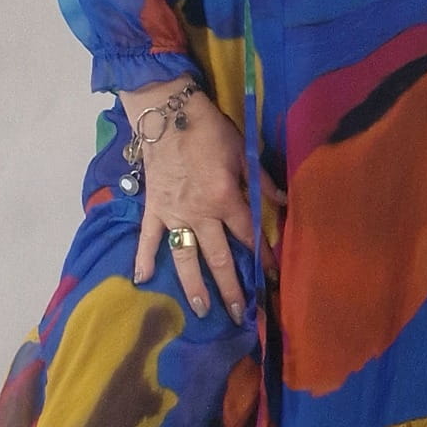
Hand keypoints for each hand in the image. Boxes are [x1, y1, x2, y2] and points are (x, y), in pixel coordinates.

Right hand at [124, 82, 286, 323]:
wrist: (167, 112)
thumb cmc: (209, 130)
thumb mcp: (242, 152)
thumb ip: (262, 182)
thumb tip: (284, 204)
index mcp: (225, 199)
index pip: (248, 234)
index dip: (262, 256)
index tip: (272, 277)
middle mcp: (200, 214)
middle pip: (219, 258)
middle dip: (232, 288)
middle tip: (241, 314)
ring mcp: (174, 214)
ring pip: (185, 257)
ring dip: (194, 286)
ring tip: (202, 311)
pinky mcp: (153, 208)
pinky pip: (148, 238)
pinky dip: (143, 258)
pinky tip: (142, 280)